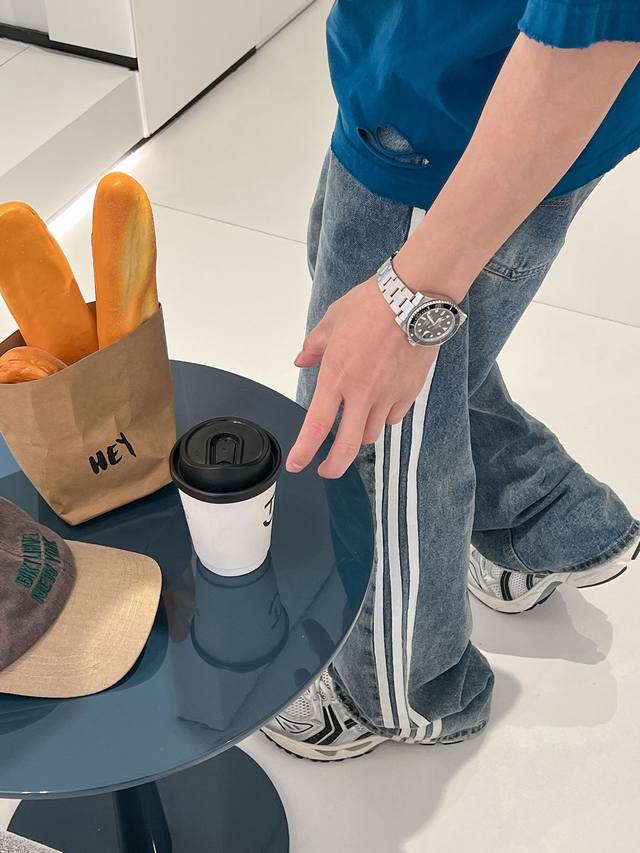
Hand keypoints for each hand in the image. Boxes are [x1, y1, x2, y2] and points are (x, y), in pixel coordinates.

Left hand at [287, 276, 437, 477]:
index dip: (304, 451)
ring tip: (353, 425)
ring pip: (371, 434)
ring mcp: (387, 395)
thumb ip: (314, 346)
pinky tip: (380, 406)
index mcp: (336, 376)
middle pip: (347, 446)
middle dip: (334, 466)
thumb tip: (301, 360)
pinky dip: (383, 418)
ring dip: (358, 436)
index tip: (297, 464)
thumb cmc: (372, 304)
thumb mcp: (332, 320)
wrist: (414, 299)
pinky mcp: (409, 393)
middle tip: (326, 470)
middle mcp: (361, 393)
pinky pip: (393, 417)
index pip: (316, 426)